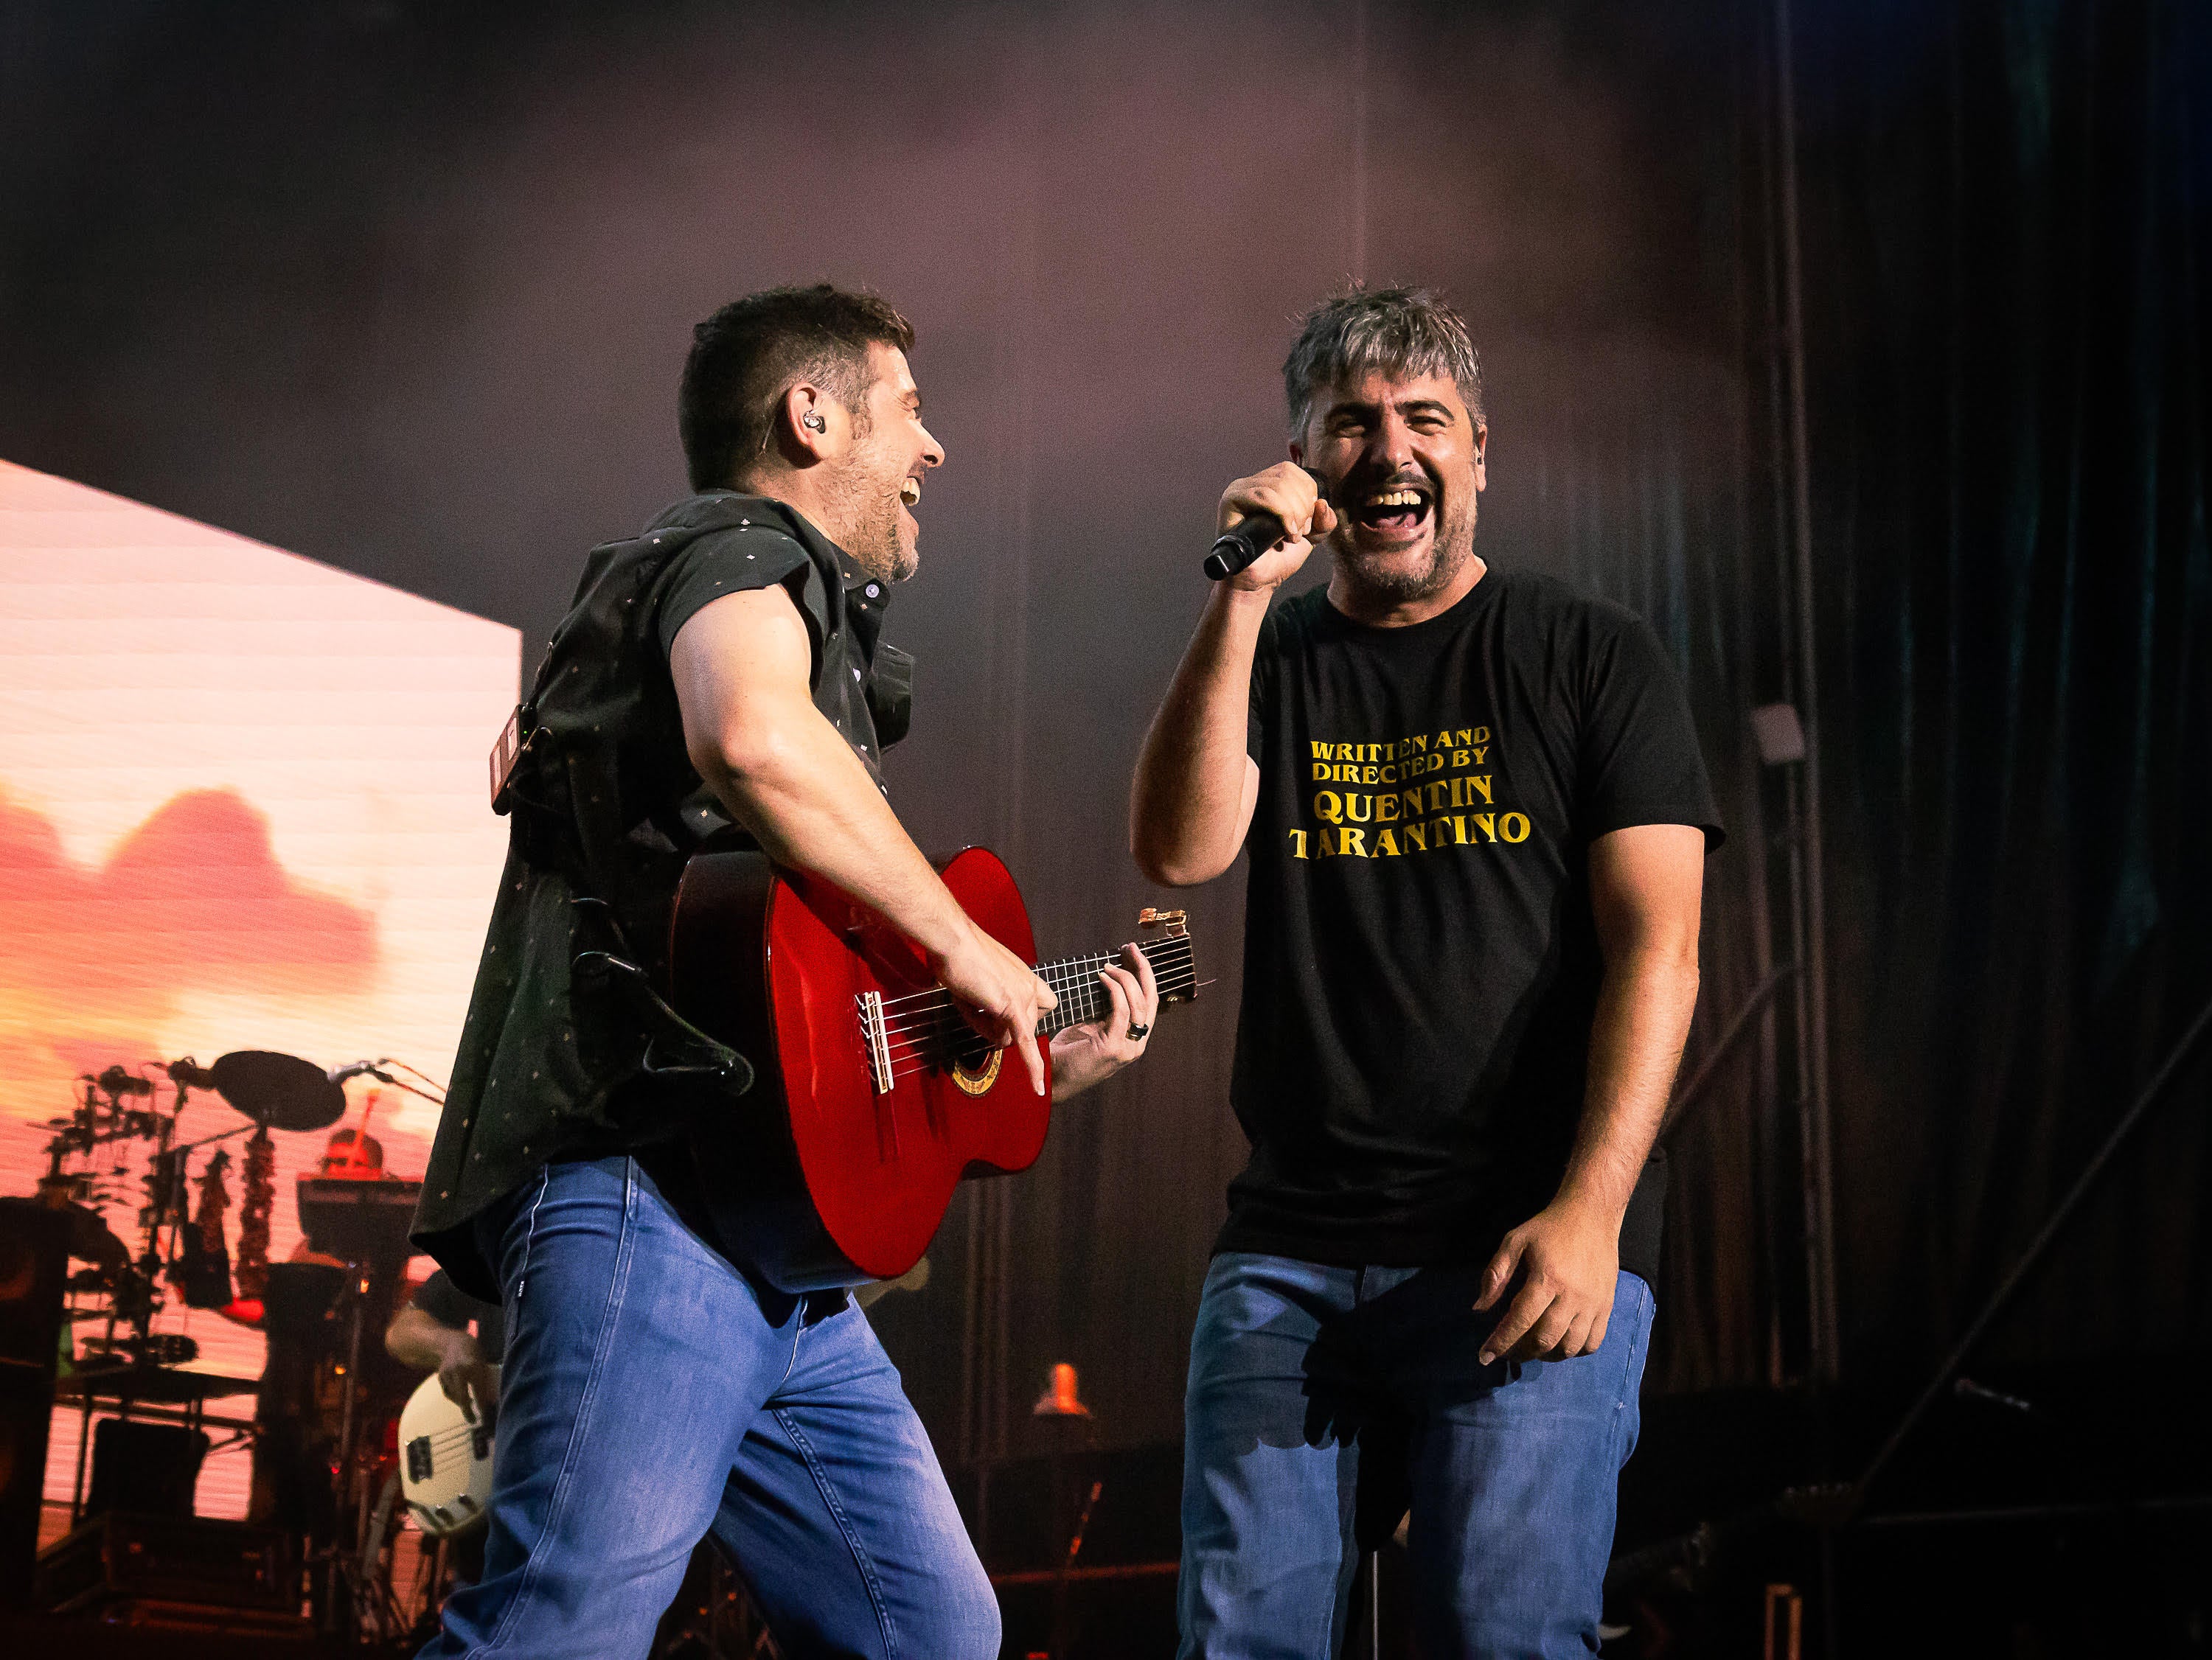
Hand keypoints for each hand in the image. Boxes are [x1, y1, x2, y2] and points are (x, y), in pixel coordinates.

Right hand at [435, 1331, 499, 1423]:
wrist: (451, 1342)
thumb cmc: (473, 1351)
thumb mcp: (483, 1361)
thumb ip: (485, 1377)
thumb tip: (491, 1399)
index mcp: (473, 1366)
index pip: (479, 1390)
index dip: (482, 1405)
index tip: (485, 1417)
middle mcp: (458, 1371)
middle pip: (463, 1397)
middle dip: (468, 1411)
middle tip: (473, 1421)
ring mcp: (447, 1374)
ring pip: (455, 1396)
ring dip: (462, 1403)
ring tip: (468, 1409)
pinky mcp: (440, 1377)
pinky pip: (448, 1392)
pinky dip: (455, 1397)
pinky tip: (460, 1397)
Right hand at [930, 922, 1058, 1095]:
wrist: (953, 939)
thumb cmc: (958, 952)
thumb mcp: (978, 978)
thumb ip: (987, 996)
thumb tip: (980, 1012)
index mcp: (1024, 976)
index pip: (1041, 1005)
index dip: (1021, 1017)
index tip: (998, 1012)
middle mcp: (1029, 985)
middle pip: (1023, 1027)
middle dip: (995, 1027)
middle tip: (970, 1006)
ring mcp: (1023, 996)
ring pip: (1009, 1036)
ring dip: (984, 1029)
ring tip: (966, 1003)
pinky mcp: (1011, 1006)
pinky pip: (1024, 1044)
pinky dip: (1032, 1067)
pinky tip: (1037, 1087)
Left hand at [1048, 942, 1159, 1099]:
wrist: (1052, 1080)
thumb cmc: (1068, 1053)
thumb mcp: (1090, 1026)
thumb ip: (1103, 1009)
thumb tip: (1106, 979)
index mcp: (1134, 1038)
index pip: (1149, 1001)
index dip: (1145, 975)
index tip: (1134, 954)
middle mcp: (1137, 1044)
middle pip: (1150, 999)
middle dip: (1143, 969)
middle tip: (1131, 948)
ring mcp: (1128, 1048)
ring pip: (1137, 1003)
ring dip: (1124, 978)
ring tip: (1108, 965)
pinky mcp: (1113, 1048)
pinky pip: (1121, 1011)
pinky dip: (1114, 990)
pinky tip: (1103, 978)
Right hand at [1218, 462, 1338, 591]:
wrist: (1258, 581)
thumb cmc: (1279, 559)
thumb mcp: (1311, 536)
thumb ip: (1324, 520)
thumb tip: (1322, 503)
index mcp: (1268, 483)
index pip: (1292, 471)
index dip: (1308, 493)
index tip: (1308, 524)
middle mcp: (1251, 483)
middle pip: (1287, 475)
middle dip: (1303, 505)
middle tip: (1301, 532)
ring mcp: (1239, 490)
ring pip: (1278, 484)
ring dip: (1294, 511)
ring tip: (1292, 535)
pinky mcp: (1230, 501)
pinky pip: (1263, 494)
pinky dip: (1282, 512)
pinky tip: (1286, 532)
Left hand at [1472, 1197, 1620, 1364]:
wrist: (1591, 1214)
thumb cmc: (1548, 1227)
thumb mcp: (1514, 1241)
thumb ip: (1495, 1274)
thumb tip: (1479, 1309)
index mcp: (1546, 1278)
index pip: (1520, 1320)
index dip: (1500, 1341)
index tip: (1485, 1356)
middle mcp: (1572, 1296)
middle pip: (1545, 1340)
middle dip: (1521, 1352)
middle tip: (1507, 1352)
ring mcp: (1593, 1304)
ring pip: (1569, 1347)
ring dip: (1547, 1356)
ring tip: (1532, 1349)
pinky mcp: (1607, 1306)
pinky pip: (1593, 1343)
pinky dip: (1574, 1352)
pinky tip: (1560, 1344)